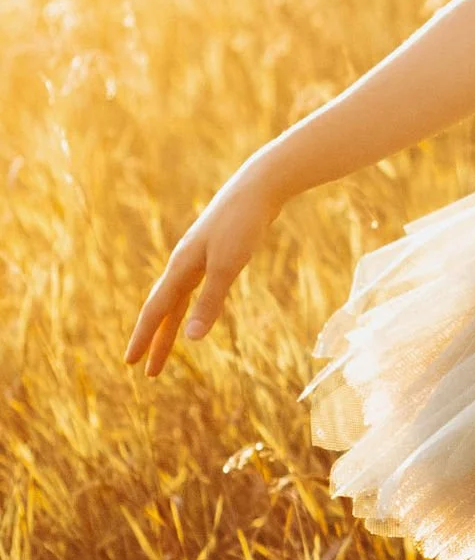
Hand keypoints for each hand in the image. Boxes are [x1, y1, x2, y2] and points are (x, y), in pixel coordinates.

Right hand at [127, 169, 281, 375]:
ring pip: (178, 300)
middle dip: (155, 341)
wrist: (258, 188)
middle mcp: (183, 264)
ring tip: (165, 350)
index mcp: (181, 268)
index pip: (156, 311)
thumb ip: (210, 302)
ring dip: (171, 327)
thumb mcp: (227, 266)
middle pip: (164, 310)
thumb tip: (193, 339)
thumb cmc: (242, 225)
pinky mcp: (214, 253)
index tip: (131, 363)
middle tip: (147, 372)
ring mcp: (197, 258)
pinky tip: (190, 311)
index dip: (143, 338)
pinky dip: (187, 307)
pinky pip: (193, 289)